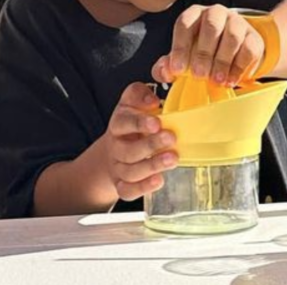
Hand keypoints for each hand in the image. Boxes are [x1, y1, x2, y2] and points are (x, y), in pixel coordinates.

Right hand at [104, 83, 177, 201]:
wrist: (114, 148)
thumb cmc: (130, 122)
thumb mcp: (131, 102)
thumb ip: (139, 94)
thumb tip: (152, 101)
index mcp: (118, 125)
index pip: (123, 123)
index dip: (139, 123)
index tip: (156, 122)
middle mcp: (116, 147)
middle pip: (128, 150)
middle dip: (150, 145)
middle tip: (171, 137)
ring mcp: (118, 168)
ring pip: (130, 171)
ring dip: (152, 165)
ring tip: (172, 159)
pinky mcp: (122, 185)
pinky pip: (127, 191)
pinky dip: (142, 188)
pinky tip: (158, 180)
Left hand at [153, 4, 263, 86]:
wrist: (234, 54)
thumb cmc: (201, 53)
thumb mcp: (183, 56)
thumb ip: (168, 65)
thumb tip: (164, 71)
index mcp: (194, 15)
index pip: (185, 24)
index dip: (180, 47)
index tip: (177, 69)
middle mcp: (215, 13)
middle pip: (211, 26)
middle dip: (204, 53)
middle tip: (199, 75)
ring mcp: (237, 22)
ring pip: (232, 35)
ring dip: (223, 60)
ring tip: (216, 80)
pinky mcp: (254, 37)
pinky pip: (249, 49)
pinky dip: (239, 67)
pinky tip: (230, 80)